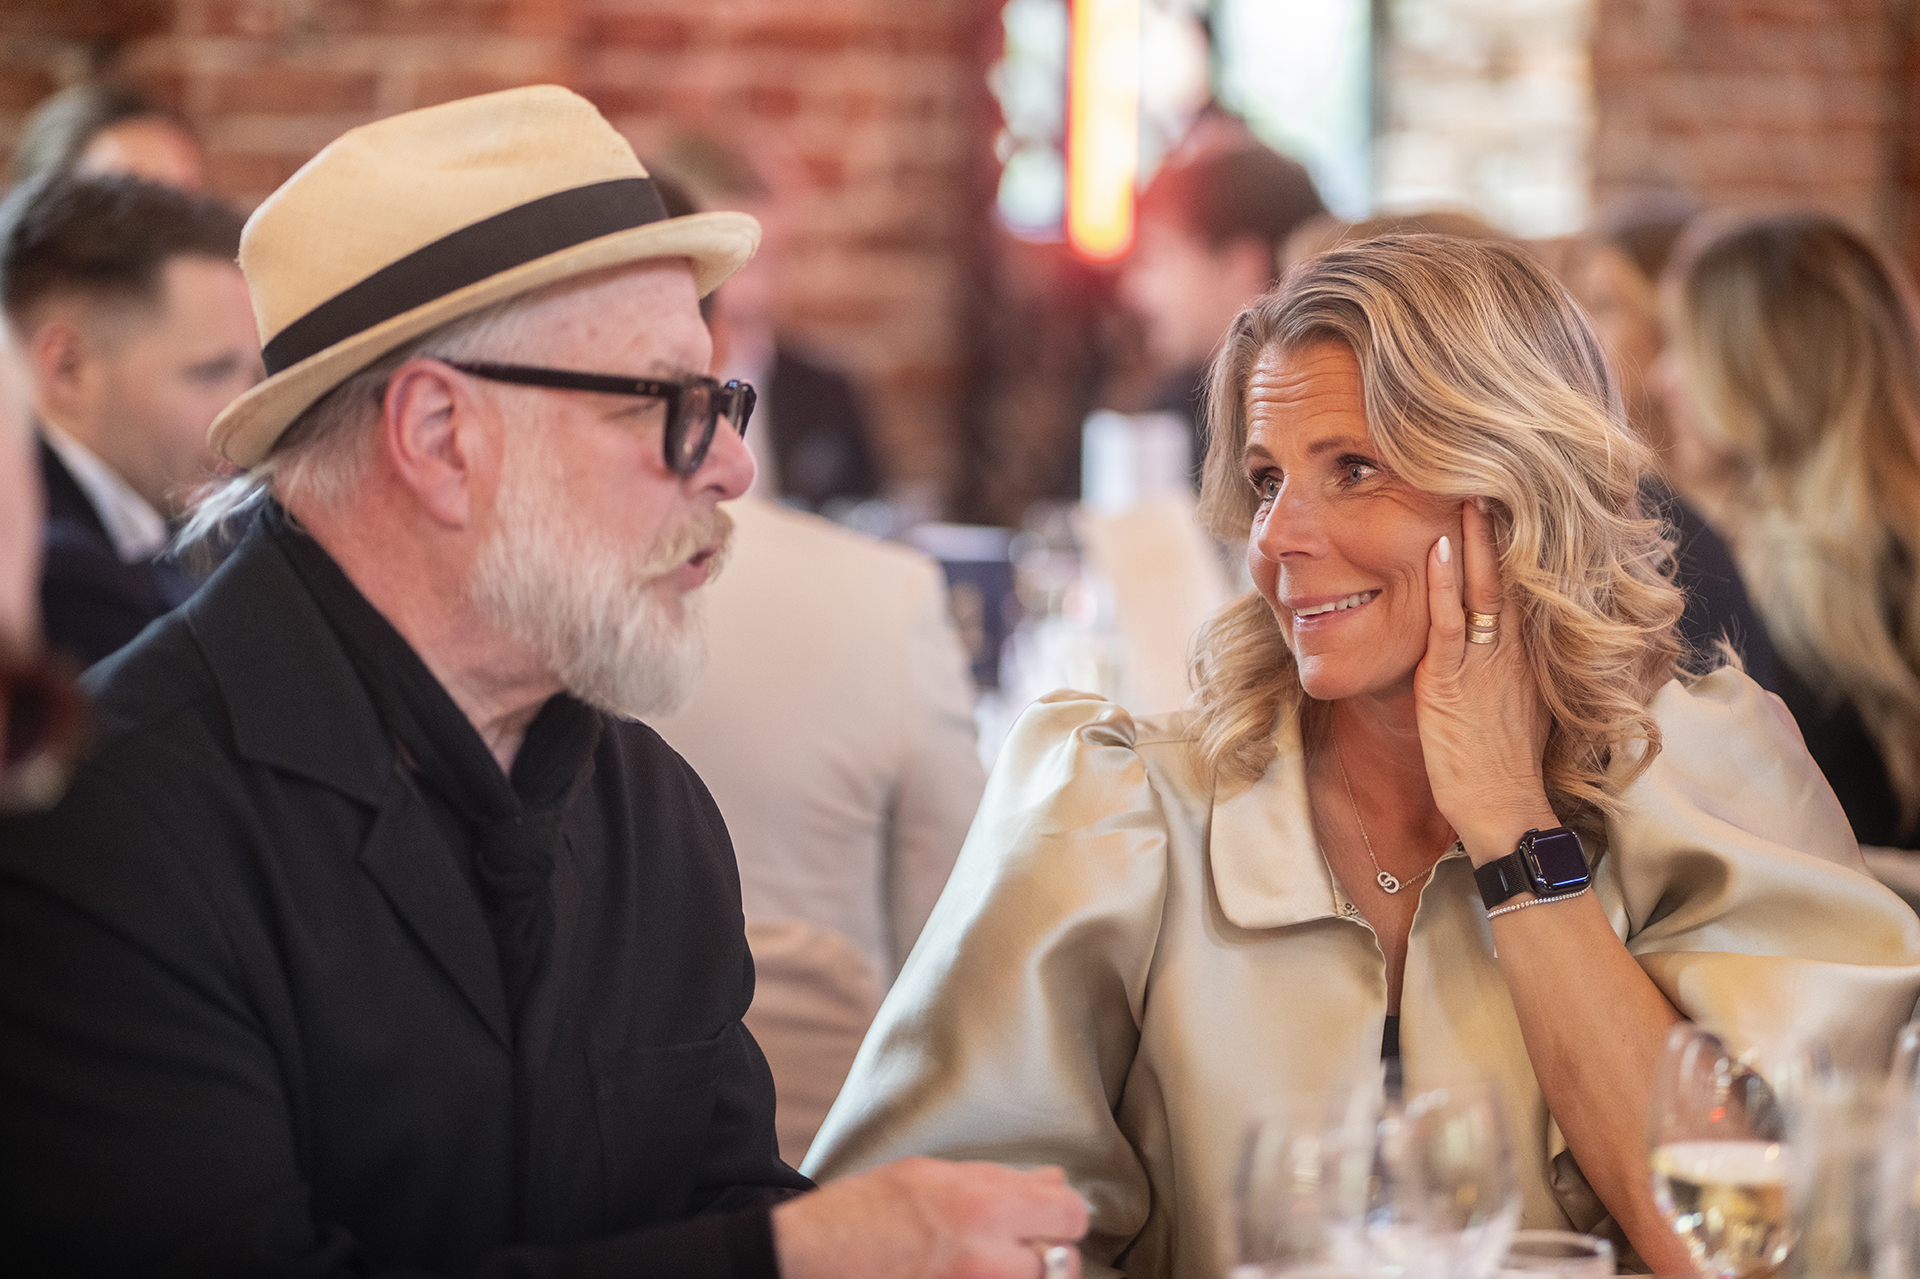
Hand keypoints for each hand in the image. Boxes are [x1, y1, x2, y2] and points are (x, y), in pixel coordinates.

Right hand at [773, 1156, 1088, 1278]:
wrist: (811, 1258)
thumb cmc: (863, 1211)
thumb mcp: (930, 1174)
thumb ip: (998, 1180)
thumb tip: (1051, 1182)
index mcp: (981, 1207)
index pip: (1069, 1214)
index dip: (1063, 1212)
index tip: (1051, 1215)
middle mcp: (985, 1260)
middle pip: (1061, 1262)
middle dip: (1047, 1252)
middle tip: (1021, 1244)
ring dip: (1024, 1274)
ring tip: (993, 1261)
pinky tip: (973, 1273)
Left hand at [1413, 498, 1556, 861]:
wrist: (1504, 810)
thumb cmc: (1501, 765)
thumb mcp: (1511, 704)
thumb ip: (1505, 668)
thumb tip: (1499, 643)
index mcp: (1526, 652)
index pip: (1524, 582)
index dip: (1516, 539)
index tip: (1509, 495)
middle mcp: (1512, 649)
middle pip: (1510, 574)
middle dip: (1501, 524)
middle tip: (1492, 470)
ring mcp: (1485, 662)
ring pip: (1482, 586)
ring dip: (1473, 537)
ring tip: (1465, 488)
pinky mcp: (1453, 682)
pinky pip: (1450, 623)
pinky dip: (1442, 584)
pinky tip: (1433, 548)